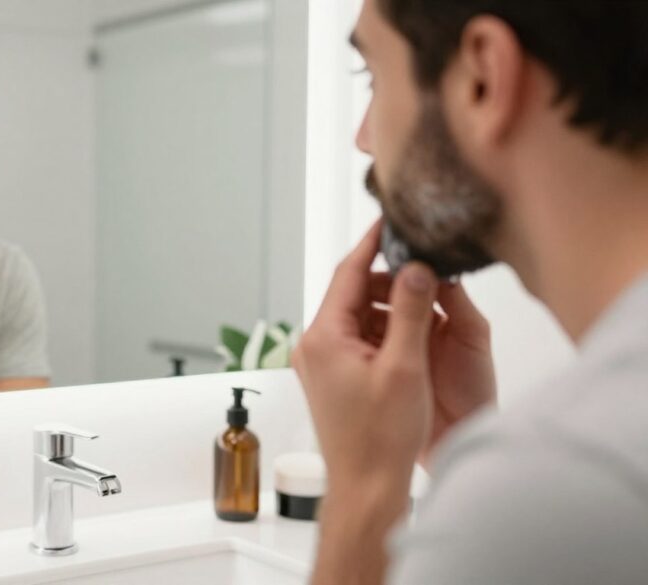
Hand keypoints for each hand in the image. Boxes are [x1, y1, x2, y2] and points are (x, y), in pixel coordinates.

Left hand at [292, 221, 494, 494]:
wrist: (366, 488)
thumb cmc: (381, 439)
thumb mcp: (405, 367)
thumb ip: (411, 312)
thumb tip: (416, 267)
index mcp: (323, 338)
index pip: (348, 273)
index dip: (373, 244)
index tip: (391, 220)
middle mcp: (314, 346)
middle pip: (353, 292)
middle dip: (391, 281)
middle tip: (428, 272)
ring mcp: (321, 362)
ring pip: (359, 316)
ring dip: (391, 308)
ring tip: (427, 308)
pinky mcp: (332, 377)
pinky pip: (359, 339)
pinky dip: (385, 332)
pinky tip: (413, 339)